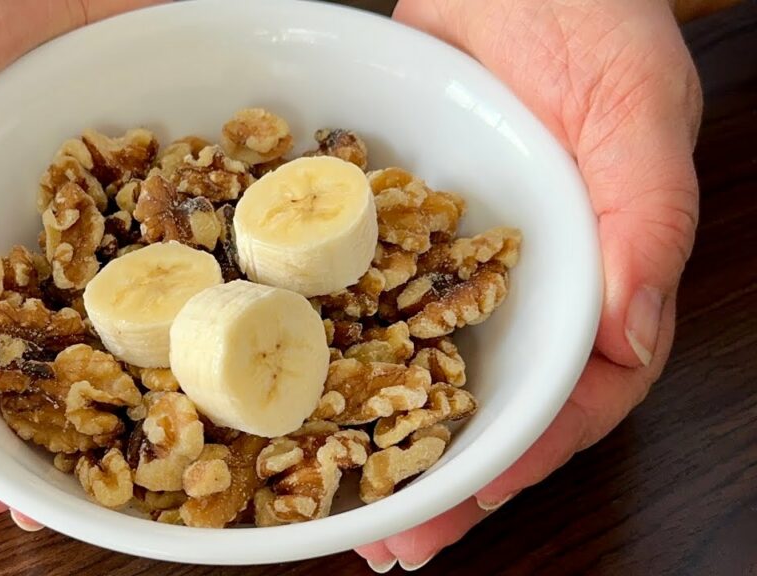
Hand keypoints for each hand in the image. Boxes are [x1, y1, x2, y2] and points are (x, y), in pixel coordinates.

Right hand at [0, 0, 161, 529]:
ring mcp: (93, 231)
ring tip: (97, 479)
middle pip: (5, 362)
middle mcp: (13, 244)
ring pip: (88, 340)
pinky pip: (171, 278)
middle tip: (24, 504)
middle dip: (11, 439)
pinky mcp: (162, 204)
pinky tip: (181, 385)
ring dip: (92, 416)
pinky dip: (173, 336)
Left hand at [357, 0, 700, 569]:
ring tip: (337, 506)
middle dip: (441, 479)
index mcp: (597, 278)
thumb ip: (645, 219)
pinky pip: (370, 304)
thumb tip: (632, 334)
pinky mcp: (398, 232)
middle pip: (487, 404)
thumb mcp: (636, 112)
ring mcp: (456, 264)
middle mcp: (525, 285)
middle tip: (387, 544)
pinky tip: (299, 396)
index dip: (520, 460)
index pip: (571, 397)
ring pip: (423, 369)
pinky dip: (340, 355)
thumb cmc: (595, 24)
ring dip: (382, 438)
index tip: (462, 510)